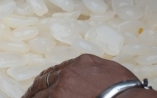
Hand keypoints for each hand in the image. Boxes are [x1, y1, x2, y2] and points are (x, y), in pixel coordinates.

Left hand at [23, 54, 143, 97]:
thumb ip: (97, 71)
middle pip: (45, 80)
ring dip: (32, 97)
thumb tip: (96, 77)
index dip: (50, 78)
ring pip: (40, 94)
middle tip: (29, 94)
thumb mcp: (112, 71)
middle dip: (36, 88)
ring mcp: (61, 90)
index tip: (45, 83)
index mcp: (81, 62)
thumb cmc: (127, 90)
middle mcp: (68, 73)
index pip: (59, 69)